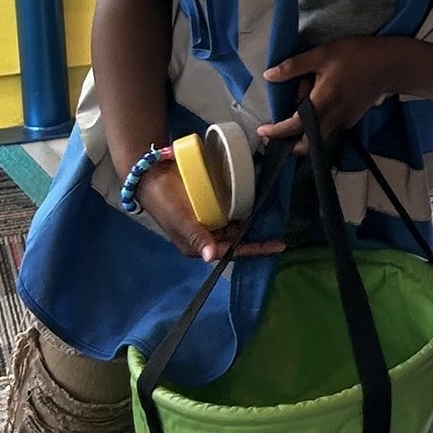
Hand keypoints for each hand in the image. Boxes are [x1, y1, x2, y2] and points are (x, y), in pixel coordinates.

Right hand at [126, 155, 282, 266]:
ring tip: (275, 213)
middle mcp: (207, 237)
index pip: (232, 251)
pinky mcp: (210, 207)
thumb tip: (211, 256)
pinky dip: (244, 207)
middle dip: (257, 236)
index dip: (255, 249)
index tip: (278, 245)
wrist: (152, 175)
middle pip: (237, 240)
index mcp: (199, 246)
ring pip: (236, 225)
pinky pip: (231, 210)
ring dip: (252, 221)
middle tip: (281, 227)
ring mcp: (209, 221)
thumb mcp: (179, 219)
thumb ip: (196, 236)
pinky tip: (258, 200)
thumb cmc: (164, 201)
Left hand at [258, 37, 409, 142]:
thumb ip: (294, 66)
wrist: (390, 64)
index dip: (277, 131)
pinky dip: (320, 121)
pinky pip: (331, 126)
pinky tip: (319, 101)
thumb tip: (268, 75)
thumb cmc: (355, 55)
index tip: (262, 131)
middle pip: (308, 143)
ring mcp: (345, 120)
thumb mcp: (322, 54)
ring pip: (320, 135)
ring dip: (306, 130)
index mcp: (323, 102)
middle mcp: (334, 117)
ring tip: (301, 102)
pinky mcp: (353, 119)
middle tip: (275, 134)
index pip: (295, 125)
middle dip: (290, 144)